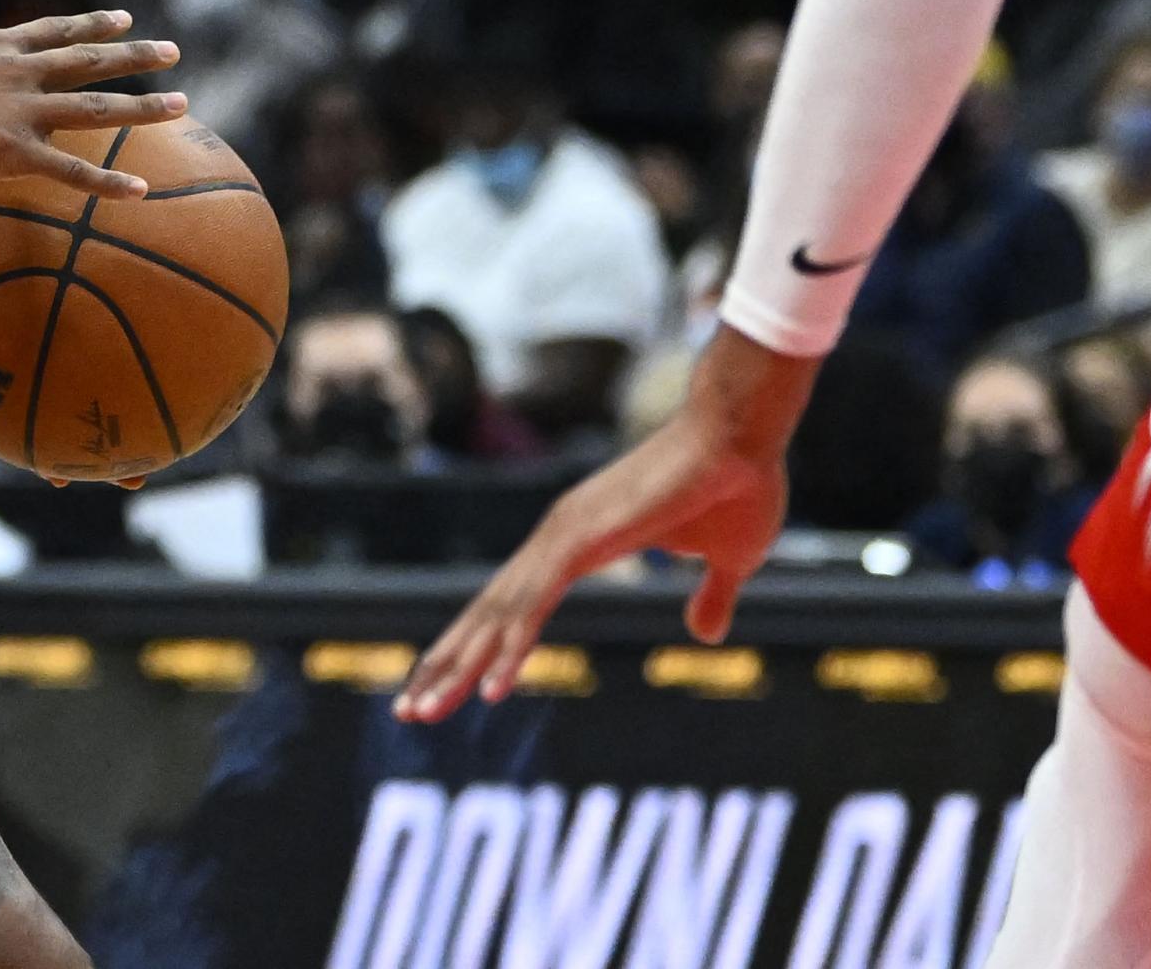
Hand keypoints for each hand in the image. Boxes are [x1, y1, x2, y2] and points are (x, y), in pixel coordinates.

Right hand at [0, 9, 187, 199]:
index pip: (56, 31)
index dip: (93, 25)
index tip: (125, 19)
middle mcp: (19, 72)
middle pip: (91, 60)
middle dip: (137, 56)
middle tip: (174, 53)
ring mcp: (21, 111)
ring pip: (96, 108)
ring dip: (143, 107)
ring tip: (181, 105)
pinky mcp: (13, 151)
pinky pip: (71, 171)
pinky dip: (108, 184)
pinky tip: (141, 192)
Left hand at [393, 330, 815, 722]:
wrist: (743, 439)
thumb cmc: (738, 488)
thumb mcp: (725, 561)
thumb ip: (707, 596)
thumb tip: (705, 635)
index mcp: (578, 544)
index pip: (513, 607)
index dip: (479, 649)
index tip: (450, 689)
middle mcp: (557, 540)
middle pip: (488, 615)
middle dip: (446, 665)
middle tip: (408, 711)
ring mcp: (563, 537)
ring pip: (497, 615)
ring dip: (458, 667)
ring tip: (422, 710)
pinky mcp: (580, 540)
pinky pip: (533, 606)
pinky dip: (509, 650)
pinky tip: (488, 691)